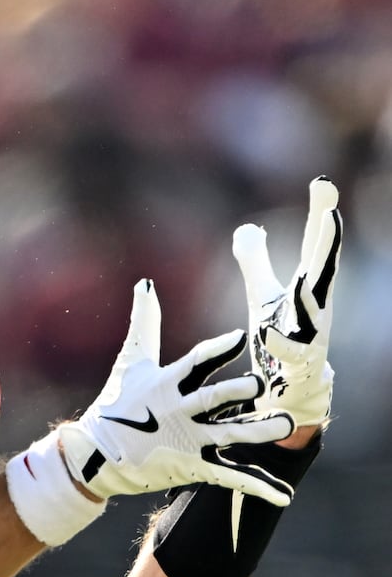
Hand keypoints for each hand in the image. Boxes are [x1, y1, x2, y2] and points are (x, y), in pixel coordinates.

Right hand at [57, 279, 296, 505]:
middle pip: (214, 398)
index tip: (240, 337)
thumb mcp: (130, 360)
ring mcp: (188, 441)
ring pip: (230, 435)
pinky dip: (258, 485)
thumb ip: (145, 322)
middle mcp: (180, 411)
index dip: (218, 349)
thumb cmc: (116, 403)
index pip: (195, 362)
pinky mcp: (193, 467)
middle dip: (237, 392)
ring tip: (286, 425)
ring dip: (259, 431)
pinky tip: (284, 493)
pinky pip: (231, 476)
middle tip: (259, 385)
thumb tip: (146, 283)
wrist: (95, 455)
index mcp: (167, 383)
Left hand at [232, 176, 342, 427]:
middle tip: (329, 215)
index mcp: (307, 290)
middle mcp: (314, 310)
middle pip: (321, 271)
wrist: (286, 393)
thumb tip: (246, 227)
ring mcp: (309, 338)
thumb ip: (256, 262)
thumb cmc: (280, 342)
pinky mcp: (296, 368)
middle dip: (325, 244)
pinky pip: (291, 355)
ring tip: (302, 272)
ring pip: (311, 312)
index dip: (319, 217)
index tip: (323, 184)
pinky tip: (270, 332)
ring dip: (307, 292)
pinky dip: (281, 344)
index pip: (315, 248)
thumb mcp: (264, 297)